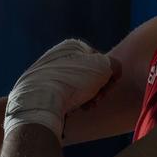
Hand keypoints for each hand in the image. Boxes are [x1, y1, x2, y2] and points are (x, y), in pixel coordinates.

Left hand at [4, 39, 120, 139]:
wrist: (42, 98)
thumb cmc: (74, 80)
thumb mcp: (102, 66)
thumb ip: (114, 65)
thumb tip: (114, 71)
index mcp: (72, 46)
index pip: (100, 58)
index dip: (108, 73)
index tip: (109, 85)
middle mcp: (59, 56)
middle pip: (89, 74)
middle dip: (98, 88)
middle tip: (98, 99)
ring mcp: (49, 72)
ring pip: (78, 86)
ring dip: (88, 97)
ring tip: (87, 107)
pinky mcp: (43, 88)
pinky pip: (65, 95)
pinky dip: (73, 102)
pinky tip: (74, 110)